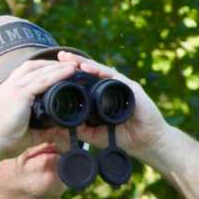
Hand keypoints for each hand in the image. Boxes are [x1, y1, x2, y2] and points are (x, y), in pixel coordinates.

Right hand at [0, 59, 78, 158]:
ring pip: (40, 70)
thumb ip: (42, 130)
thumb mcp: (26, 133)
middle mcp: (9, 86)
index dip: (40, 69)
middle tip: (68, 65)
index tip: (55, 70)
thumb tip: (58, 130)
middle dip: (51, 64)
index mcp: (6, 92)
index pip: (24, 73)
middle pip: (32, 66)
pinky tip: (70, 71)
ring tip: (73, 65)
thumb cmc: (3, 142)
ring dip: (58, 66)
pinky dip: (58, 74)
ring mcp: (14, 88)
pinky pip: (43, 80)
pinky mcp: (20, 94)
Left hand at [55, 51, 173, 158]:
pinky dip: (99, 71)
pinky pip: (113, 76)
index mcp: (101, 97)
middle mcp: (110, 88)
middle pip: (89, 72)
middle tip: (58, 55)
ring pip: (99, 70)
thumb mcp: (93, 134)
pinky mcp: (130, 87)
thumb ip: (78, 129)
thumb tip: (57, 126)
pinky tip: (86, 67)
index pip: (83, 82)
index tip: (52, 70)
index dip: (69, 76)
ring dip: (83, 62)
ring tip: (68, 58)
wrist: (145, 142)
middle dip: (74, 63)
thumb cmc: (122, 137)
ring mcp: (121, 85)